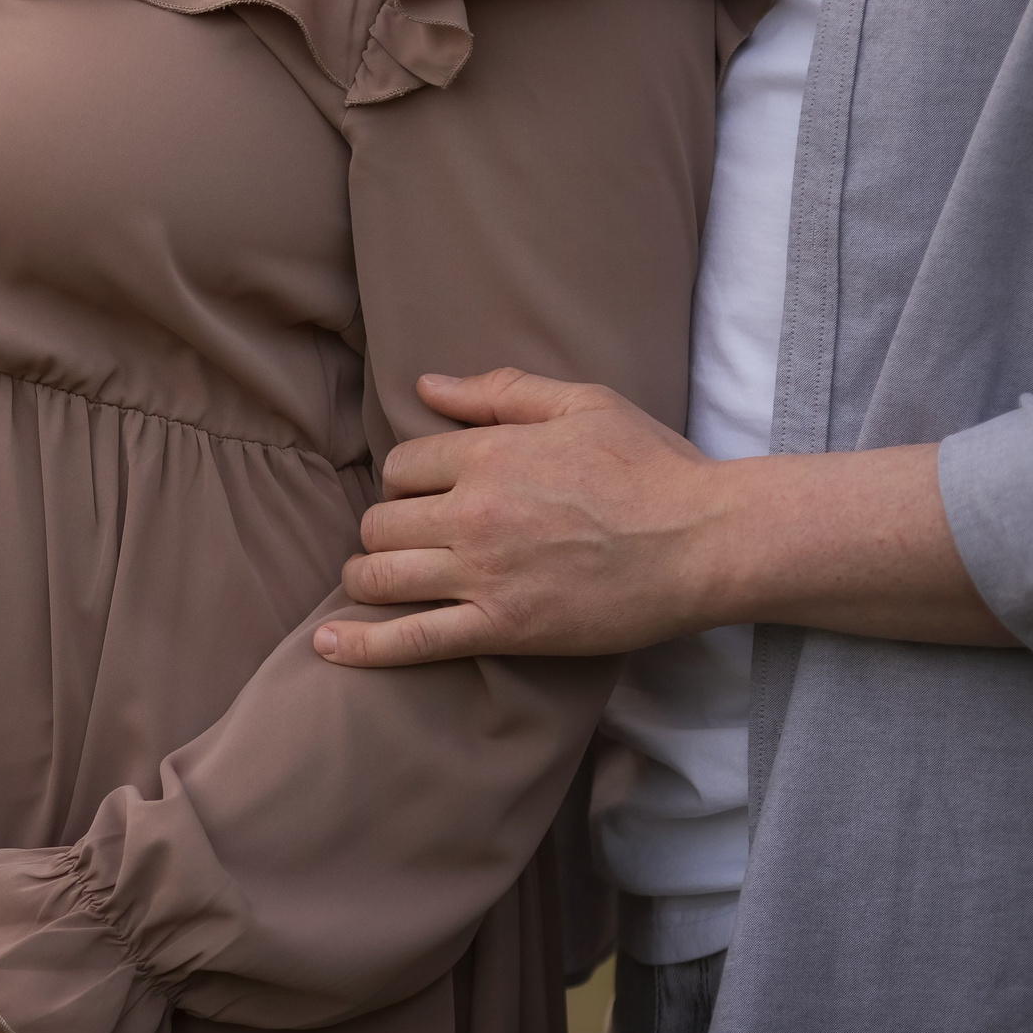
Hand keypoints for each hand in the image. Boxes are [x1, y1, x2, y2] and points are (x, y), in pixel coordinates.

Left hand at [310, 369, 715, 665]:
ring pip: (379, 576)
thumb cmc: (652, 467)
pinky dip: (361, 646)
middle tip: (409, 538)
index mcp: (489, 455)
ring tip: (373, 579)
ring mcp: (484, 574)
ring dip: (366, 577)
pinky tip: (326, 647)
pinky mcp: (502, 627)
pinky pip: (411, 641)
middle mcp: (474, 514)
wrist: (707, 541)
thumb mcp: (582, 404)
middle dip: (384, 529)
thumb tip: (425, 385)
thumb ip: (499, 391)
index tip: (427, 494)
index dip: (407, 481)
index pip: (401, 467)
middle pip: (379, 522)